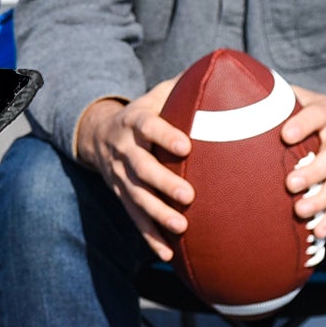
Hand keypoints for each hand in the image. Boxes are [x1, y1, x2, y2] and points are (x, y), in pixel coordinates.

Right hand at [75, 82, 188, 259]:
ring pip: (136, 197)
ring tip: (181, 227)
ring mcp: (120, 176)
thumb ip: (187, 86)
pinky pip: (134, 218)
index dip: (165, 136)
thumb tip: (227, 73)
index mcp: (135, 121)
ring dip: (157, 214)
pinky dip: (149, 237)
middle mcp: (124, 149)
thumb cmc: (145, 111)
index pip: (148, 126)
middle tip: (188, 195)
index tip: (186, 146)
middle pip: (141, 168)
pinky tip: (167, 253)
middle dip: (163, 183)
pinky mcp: (121, 195)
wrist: (98, 134)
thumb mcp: (158, 93)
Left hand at [281, 92, 325, 240]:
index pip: (317, 116)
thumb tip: (236, 91)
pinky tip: (318, 232)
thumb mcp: (309, 97)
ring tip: (301, 211)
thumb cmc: (323, 112)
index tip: (286, 135)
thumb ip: (279, 97)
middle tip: (290, 183)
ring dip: (322, 199)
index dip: (304, 124)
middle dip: (313, 171)